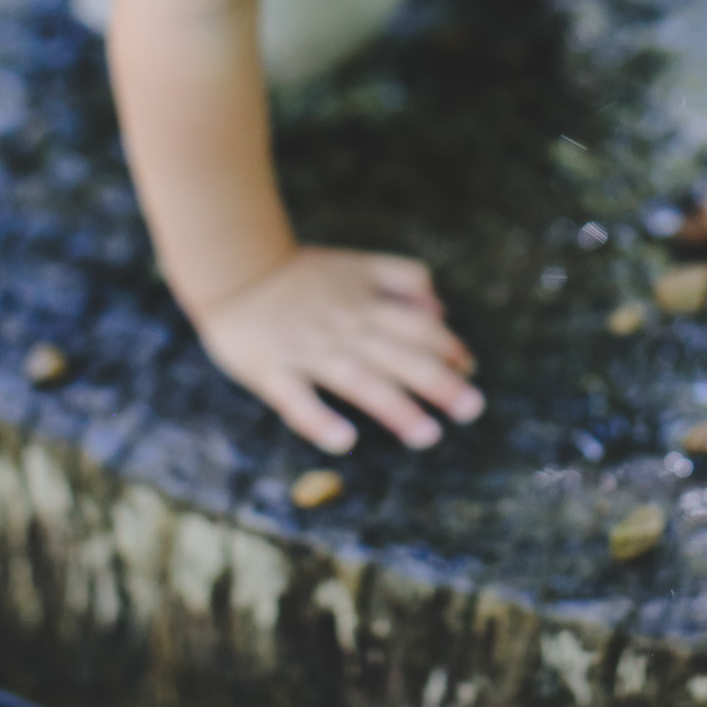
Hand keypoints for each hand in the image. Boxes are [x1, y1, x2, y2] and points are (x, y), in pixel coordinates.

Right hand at [192, 247, 484, 452]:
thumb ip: (403, 280)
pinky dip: (319, 420)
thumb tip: (441, 309)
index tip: (469, 368)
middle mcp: (343, 329)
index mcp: (365, 304)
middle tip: (472, 409)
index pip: (416, 325)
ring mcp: (307, 352)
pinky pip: (297, 400)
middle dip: (437, 382)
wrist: (234, 268)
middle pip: (397, 356)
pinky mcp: (272, 372)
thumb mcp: (358, 265)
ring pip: (358, 381)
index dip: (446, 346)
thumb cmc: (301, 274)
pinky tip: (345, 441)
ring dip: (395, 407)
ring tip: (427, 434)